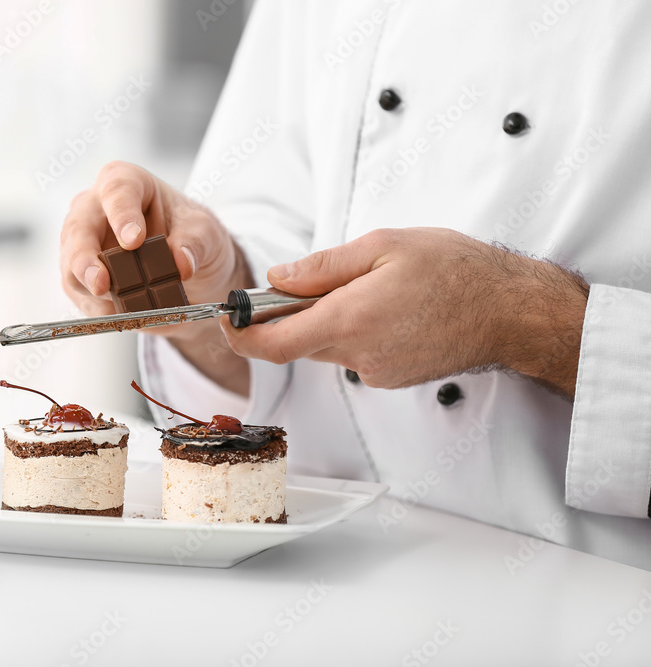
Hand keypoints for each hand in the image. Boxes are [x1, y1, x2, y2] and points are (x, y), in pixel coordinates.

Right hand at [59, 161, 250, 333]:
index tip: (134, 240)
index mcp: (127, 183)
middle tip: (102, 283)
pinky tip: (121, 313)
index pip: (116, 191)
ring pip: (71, 267)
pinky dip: (99, 309)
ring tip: (119, 306)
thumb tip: (182, 262)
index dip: (121, 214)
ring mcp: (83, 244)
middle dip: (85, 260)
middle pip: (78, 230)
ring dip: (91, 291)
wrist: (191, 272)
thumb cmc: (192, 237)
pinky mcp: (81, 277)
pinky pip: (80, 296)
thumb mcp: (206, 233)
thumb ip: (194, 243)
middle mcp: (96, 210)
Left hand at [221, 227, 589, 395]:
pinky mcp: (390, 378)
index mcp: (349, 320)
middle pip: (295, 342)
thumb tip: (277, 278)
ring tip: (369, 287)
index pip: (270, 345)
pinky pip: (352, 354)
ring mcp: (375, 371)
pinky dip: (354, 331)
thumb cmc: (455, 271)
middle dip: (292, 313)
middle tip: (317, 278)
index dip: (238, 334)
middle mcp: (357, 355)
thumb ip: (322, 266)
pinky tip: (388, 308)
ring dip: (327, 319)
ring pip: (325, 346)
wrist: (511, 312)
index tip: (227, 316)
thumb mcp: (383, 245)